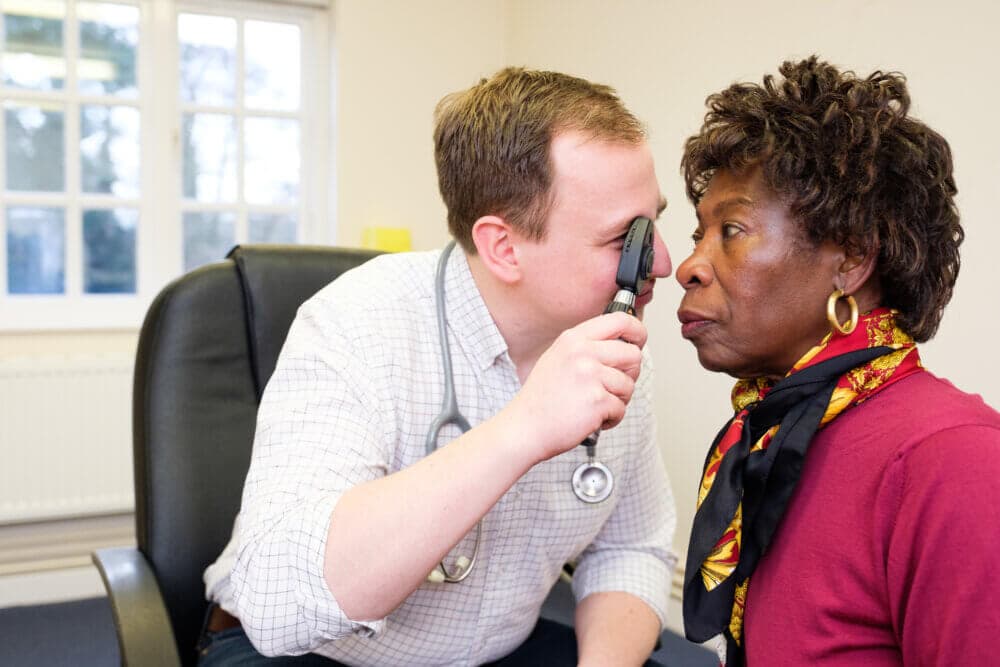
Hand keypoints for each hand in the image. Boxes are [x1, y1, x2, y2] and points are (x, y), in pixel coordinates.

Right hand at [505, 311, 645, 464]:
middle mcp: (582, 353)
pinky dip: (611, 418)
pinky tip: (592, 418)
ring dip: (618, 400)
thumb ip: (587, 346)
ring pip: (629, 384)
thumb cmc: (542, 398)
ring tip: (595, 404)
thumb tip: (623, 343)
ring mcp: (590, 375)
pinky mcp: (597, 400)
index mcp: (574, 339)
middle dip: (629, 374)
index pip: (620, 320)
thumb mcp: (558, 358)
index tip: (638, 341)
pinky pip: (621, 408)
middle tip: (612, 386)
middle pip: (633, 354)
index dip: (637, 331)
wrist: (525, 427)